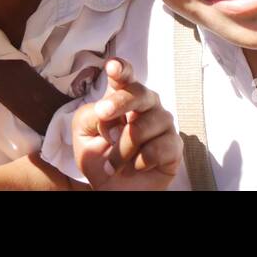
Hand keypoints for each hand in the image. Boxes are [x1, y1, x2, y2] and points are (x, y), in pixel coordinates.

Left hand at [71, 59, 182, 190]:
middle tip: (103, 113)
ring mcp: (163, 124)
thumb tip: (107, 114)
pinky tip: (136, 167)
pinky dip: (139, 163)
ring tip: (114, 165)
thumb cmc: (100, 157)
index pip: (126, 77)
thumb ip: (89, 116)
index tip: (112, 67)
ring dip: (121, 151)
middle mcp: (146, 105)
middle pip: (139, 93)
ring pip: (141, 128)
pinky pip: (156, 149)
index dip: (121, 69)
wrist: (114, 190)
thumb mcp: (83, 134)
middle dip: (120, 102)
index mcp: (123, 96)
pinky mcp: (174, 146)